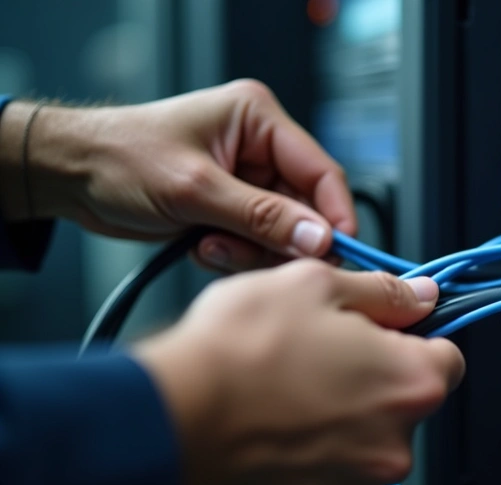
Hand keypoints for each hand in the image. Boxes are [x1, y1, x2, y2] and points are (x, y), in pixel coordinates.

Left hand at [0, 80, 354, 271]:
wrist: (69, 176)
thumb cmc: (120, 159)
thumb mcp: (195, 189)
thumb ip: (262, 216)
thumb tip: (319, 238)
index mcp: (258, 119)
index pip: (321, 171)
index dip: (334, 216)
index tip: (338, 253)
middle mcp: (259, 147)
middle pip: (305, 208)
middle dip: (280, 240)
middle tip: (251, 254)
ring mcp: (246, 180)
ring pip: (282, 232)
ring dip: (251, 251)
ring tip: (210, 246)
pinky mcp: (231, 207)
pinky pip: (257, 242)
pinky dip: (235, 253)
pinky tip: (201, 245)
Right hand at [133, 261, 464, 484]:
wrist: (165, 423)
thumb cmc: (235, 353)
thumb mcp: (312, 285)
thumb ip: (380, 293)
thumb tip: (420, 294)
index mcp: (408, 384)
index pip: (447, 358)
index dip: (415, 339)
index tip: (385, 333)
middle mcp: (393, 446)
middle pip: (400, 405)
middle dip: (368, 382)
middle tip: (314, 358)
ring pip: (361, 446)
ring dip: (335, 424)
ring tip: (281, 396)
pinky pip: (322, 483)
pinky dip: (304, 462)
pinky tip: (268, 434)